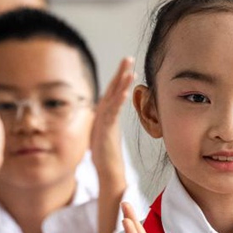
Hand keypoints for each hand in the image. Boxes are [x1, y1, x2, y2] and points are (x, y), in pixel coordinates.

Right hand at [92, 57, 134, 232]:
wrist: (108, 174)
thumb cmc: (108, 158)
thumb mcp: (109, 137)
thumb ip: (109, 125)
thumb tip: (111, 117)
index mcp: (107, 117)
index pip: (114, 94)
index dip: (120, 79)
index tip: (129, 66)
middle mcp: (104, 117)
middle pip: (112, 91)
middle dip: (120, 74)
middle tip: (128, 58)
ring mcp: (104, 124)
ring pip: (112, 99)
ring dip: (120, 84)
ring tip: (129, 69)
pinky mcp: (105, 132)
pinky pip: (111, 113)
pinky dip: (117, 101)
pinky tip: (124, 91)